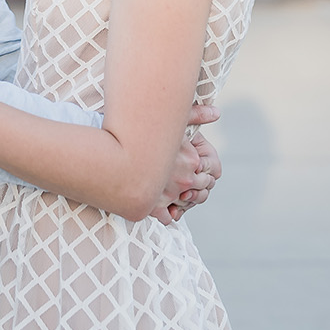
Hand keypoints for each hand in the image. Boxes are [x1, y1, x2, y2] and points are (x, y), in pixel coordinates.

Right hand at [150, 103, 219, 225]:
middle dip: (194, 183)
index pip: (210, 170)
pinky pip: (169, 217)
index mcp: (192, 159)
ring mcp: (169, 195)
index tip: (189, 162)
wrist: (112, 152)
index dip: (202, 168)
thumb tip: (217, 112)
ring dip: (182, 199)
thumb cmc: (140, 129)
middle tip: (179, 174)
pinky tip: (160, 200)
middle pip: (201, 187)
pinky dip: (168, 213)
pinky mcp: (154, 208)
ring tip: (170, 187)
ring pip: (186, 203)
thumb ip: (196, 115)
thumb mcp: (171, 117)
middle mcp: (185, 179)